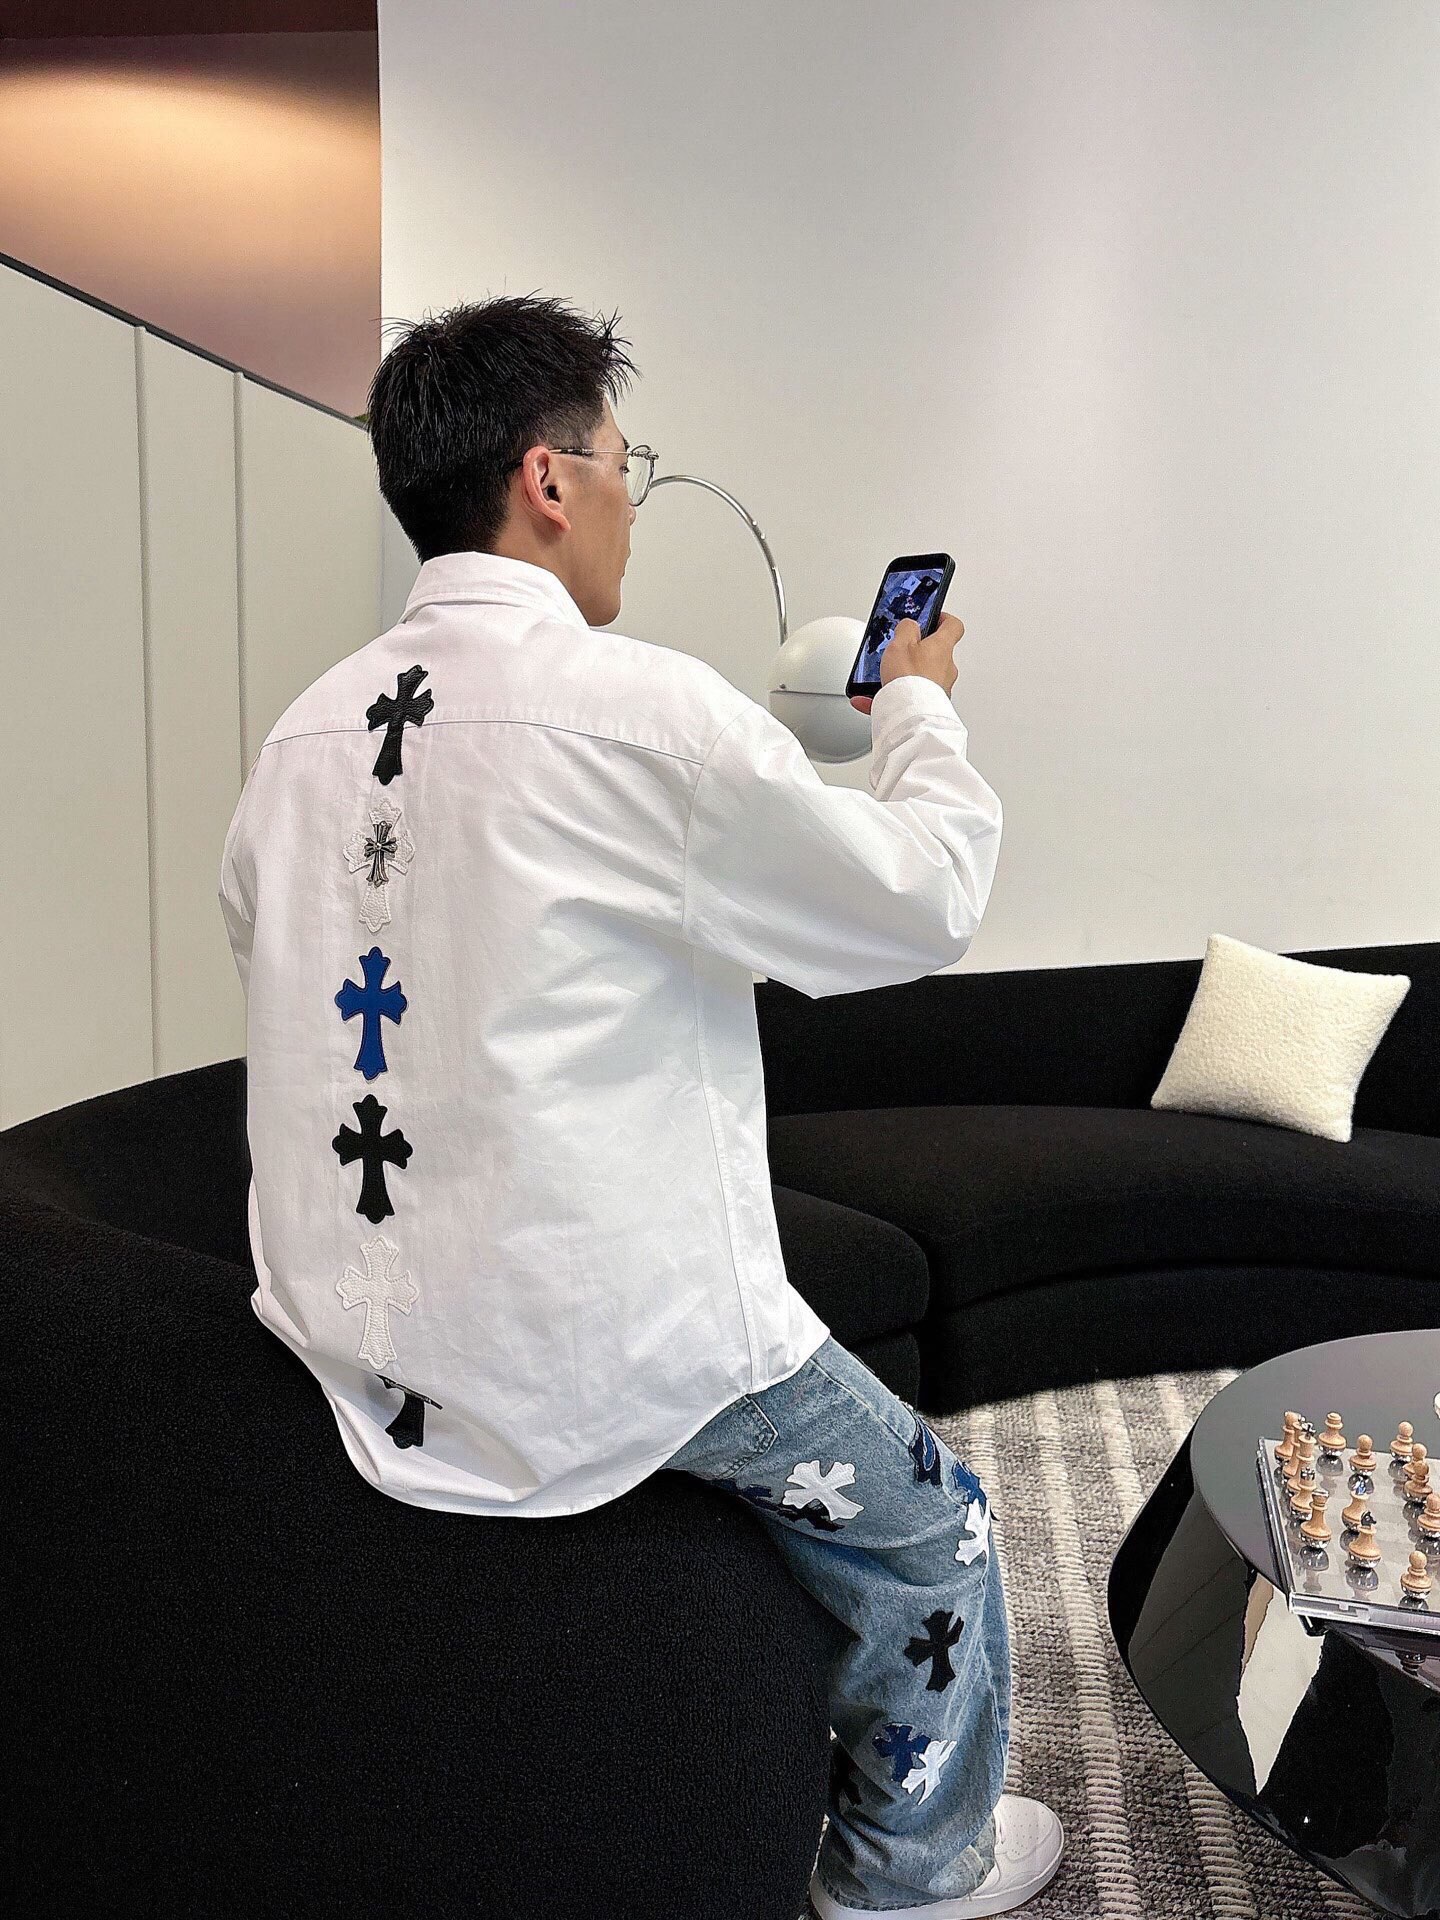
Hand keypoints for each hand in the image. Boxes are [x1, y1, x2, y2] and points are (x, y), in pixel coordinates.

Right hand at [850, 614, 964, 711]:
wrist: (911, 715)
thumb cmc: (910, 679)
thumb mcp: (901, 643)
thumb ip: (907, 628)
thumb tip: (909, 625)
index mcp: (942, 647)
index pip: (952, 626)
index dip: (943, 618)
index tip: (934, 616)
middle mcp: (946, 669)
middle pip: (936, 653)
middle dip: (919, 651)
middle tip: (903, 649)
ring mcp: (939, 689)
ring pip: (922, 677)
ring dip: (904, 676)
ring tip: (884, 677)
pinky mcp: (928, 706)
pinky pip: (908, 698)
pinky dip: (890, 697)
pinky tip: (869, 700)